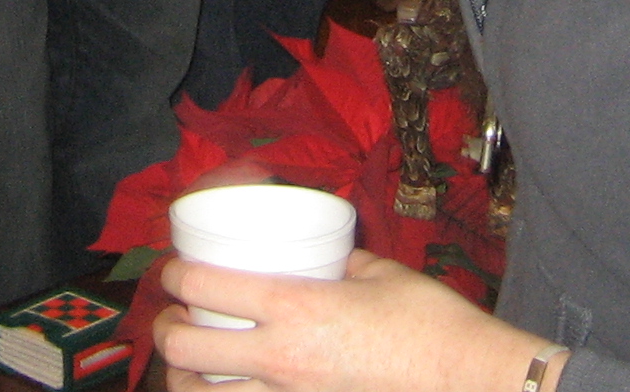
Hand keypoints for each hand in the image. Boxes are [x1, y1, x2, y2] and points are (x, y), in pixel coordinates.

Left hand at [155, 251, 549, 391]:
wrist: (464, 377)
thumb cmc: (427, 320)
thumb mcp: (377, 272)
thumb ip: (339, 261)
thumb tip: (323, 252)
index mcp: (294, 306)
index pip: (206, 288)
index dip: (173, 276)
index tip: (172, 269)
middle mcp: (281, 356)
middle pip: (188, 350)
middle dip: (165, 331)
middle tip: (170, 315)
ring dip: (183, 379)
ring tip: (185, 363)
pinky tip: (225, 390)